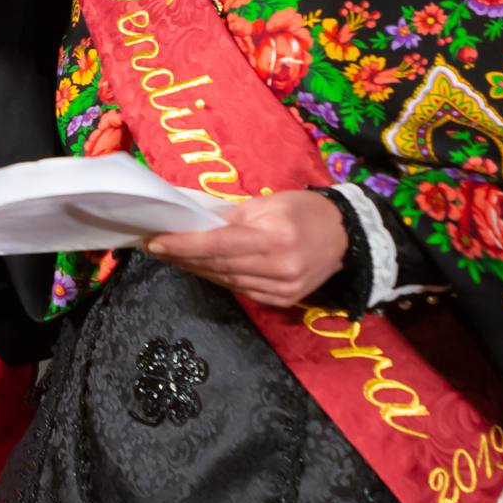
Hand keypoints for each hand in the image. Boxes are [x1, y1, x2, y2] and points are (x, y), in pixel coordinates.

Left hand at [144, 191, 347, 308]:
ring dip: (195, 268)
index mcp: (276, 238)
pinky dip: (218, 278)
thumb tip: (192, 221)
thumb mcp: (270, 202)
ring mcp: (282, 290)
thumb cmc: (305, 210)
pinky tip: (200, 267)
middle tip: (155, 246)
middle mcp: (279, 268)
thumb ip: (231, 215)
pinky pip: (240, 289)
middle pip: (218, 265)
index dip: (184, 245)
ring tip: (171, 255)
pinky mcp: (282, 301)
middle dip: (183, 256)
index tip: (155, 241)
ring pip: (226, 280)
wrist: (347, 237)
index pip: (219, 245)